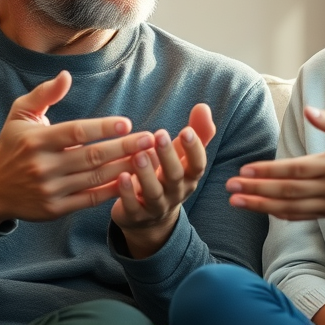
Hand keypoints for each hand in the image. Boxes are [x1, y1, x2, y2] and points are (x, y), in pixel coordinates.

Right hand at [0, 71, 155, 227]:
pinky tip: (131, 180)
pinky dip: (112, 191)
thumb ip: (44, 94)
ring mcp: (50, 190)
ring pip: (95, 178)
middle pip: (91, 156)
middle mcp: (43, 165)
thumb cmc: (11, 145)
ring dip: (125, 168)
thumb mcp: (20, 115)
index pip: (76, 131)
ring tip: (148, 158)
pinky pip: (90, 199)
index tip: (127, 124)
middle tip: (149, 139)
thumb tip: (66, 75)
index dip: (103, 128)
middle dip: (124, 147)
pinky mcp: (55, 209)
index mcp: (37, 140)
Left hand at [111, 103, 215, 257]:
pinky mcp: (136, 216)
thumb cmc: (168, 176)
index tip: (186, 130)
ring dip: (147, 174)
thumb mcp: (182, 156)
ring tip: (139, 155)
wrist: (150, 218)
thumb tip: (203, 106)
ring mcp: (156, 207)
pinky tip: (121, 176)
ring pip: (154, 193)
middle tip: (160, 134)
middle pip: (175, 176)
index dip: (194, 149)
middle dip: (168, 156)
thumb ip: (196, 132)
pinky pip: (132, 207)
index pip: (197, 165)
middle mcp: (176, 193)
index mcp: (189, 177)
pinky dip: (127, 193)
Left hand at [225, 106, 324, 219]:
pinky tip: (262, 210)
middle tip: (229, 187)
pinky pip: (303, 216)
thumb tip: (308, 110)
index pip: (295, 170)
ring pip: (291, 208)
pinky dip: (281, 215)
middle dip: (256, 190)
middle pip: (287, 192)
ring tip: (236, 201)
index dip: (268, 171)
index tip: (245, 170)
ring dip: (262, 206)